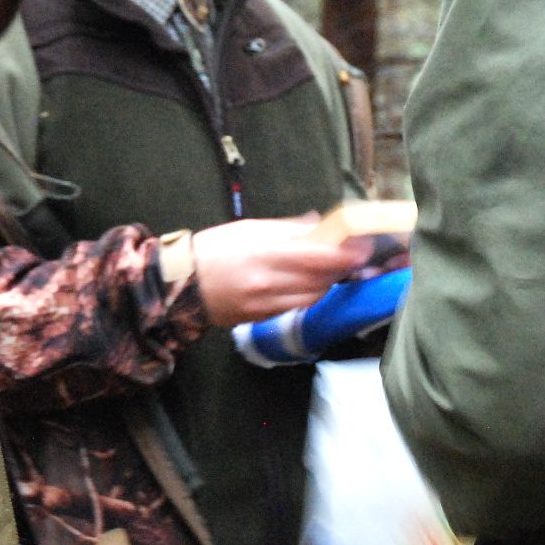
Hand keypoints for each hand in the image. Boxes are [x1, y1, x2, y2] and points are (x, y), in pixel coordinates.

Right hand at [188, 216, 367, 326]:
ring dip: (327, 283)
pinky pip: (297, 307)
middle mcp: (269, 282)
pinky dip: (308, 295)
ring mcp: (266, 304)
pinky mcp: (263, 319)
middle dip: (341, 268)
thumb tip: (319, 226)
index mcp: (265, 253)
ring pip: (313, 297)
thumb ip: (287, 229)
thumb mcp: (249, 228)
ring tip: (329, 270)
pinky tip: (307, 284)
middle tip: (352, 257)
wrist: (184, 284)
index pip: (318, 257)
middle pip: (321, 279)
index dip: (344, 254)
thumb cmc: (215, 249)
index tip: (360, 247)